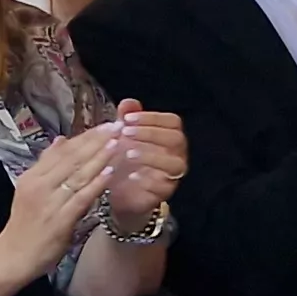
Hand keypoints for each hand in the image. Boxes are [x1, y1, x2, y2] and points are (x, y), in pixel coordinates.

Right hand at [0, 124, 111, 286]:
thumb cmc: (25, 224)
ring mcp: (49, 202)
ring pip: (78, 174)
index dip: (86, 136)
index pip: (63, 150)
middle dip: (96, 140)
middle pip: (71, 158)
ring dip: (100, 157)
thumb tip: (61, 139)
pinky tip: (111, 172)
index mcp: (32, 177)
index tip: (106, 124)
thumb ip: (47, 165)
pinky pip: (81, 197)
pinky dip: (96, 183)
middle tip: (117, 125)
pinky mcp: (59, 219)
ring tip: (118, 141)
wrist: (13, 257)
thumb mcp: (30, 190)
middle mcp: (39, 185)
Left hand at [86, 103, 186, 225]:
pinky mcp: (165, 192)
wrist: (119, 192)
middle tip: (125, 133)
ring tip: (128, 153)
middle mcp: (177, 153)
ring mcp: (173, 174)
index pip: (172, 121)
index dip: (152, 118)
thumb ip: (127, 119)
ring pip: (174, 163)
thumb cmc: (124, 160)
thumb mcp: (122, 137)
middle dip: (151, 134)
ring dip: (151, 156)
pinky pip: (163, 186)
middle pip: (176, 139)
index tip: (128, 118)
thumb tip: (128, 102)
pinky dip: (147, 180)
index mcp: (170, 136)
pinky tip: (131, 175)